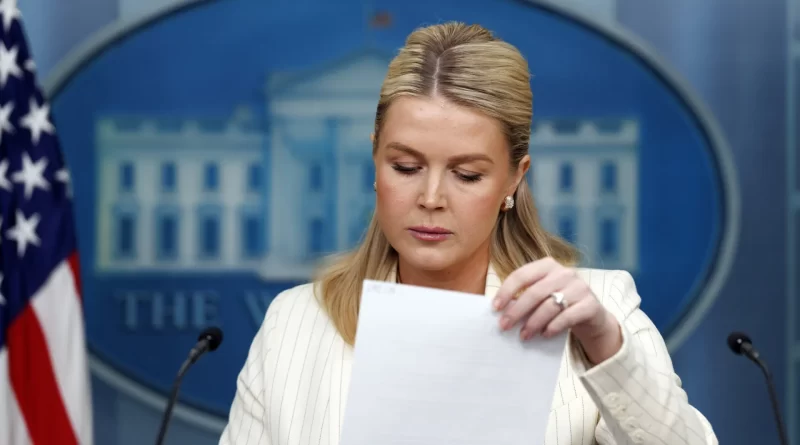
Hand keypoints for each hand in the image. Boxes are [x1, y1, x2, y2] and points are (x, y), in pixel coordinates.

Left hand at [493, 257, 621, 364]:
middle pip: (535, 292)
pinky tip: (544, 335)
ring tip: (524, 336)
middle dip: (517, 311)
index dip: (506, 291)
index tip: (495, 308)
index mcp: (547, 265)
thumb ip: (524, 298)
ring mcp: (580, 287)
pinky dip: (554, 327)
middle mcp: (565, 273)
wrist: (591, 315)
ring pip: (550, 305)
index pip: (522, 275)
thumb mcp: (542, 296)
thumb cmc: (559, 303)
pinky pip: (568, 316)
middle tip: (504, 326)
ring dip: (533, 323)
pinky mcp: (591, 304)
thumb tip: (500, 312)